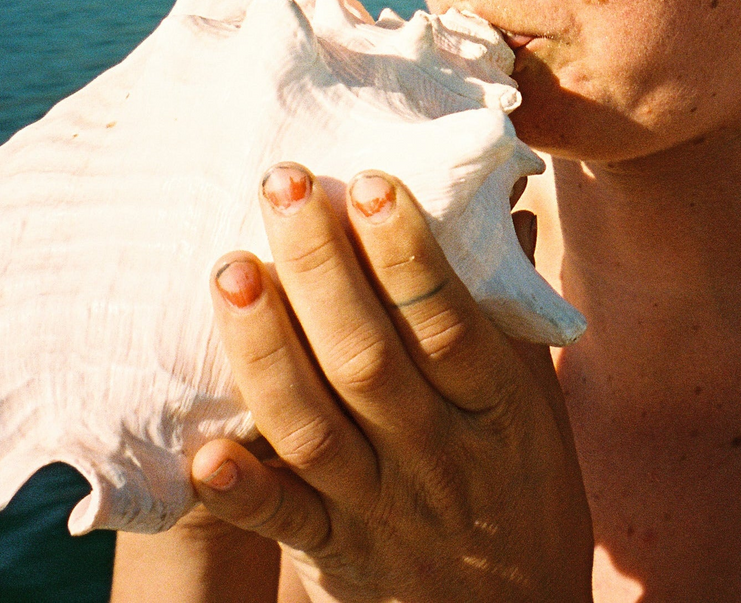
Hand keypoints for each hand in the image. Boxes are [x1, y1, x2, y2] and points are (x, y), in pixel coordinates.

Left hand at [190, 163, 593, 602]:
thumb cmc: (528, 494)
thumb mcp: (537, 403)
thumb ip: (509, 312)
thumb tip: (503, 207)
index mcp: (498, 406)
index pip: (447, 319)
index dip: (406, 251)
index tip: (367, 181)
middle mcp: (439, 454)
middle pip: (370, 356)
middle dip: (322, 265)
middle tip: (280, 185)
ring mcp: (385, 508)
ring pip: (316, 424)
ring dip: (267, 345)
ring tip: (231, 269)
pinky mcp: (338, 559)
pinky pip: (286, 525)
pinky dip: (244, 489)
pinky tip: (203, 446)